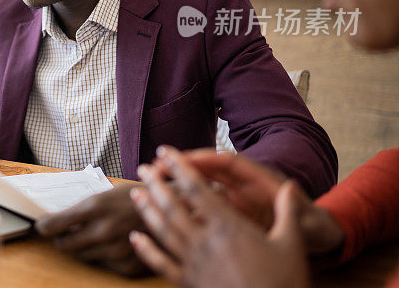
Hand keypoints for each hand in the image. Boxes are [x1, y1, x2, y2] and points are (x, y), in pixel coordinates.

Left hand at [35, 184, 147, 275]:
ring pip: (83, 256)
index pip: (54, 225)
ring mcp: (115, 251)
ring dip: (82, 247)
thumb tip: (59, 219)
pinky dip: (103, 256)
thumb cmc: (139, 197)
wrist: (174, 211)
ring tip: (92, 236)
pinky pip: (104, 265)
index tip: (42, 226)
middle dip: (61, 239)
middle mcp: (103, 230)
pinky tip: (113, 244)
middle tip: (63, 233)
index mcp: (95, 207)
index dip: (44, 226)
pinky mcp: (127, 266)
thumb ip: (84, 209)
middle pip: (65, 245)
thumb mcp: (108, 193)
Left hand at [130, 147, 310, 287]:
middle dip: (156, 184)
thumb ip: (288, 213)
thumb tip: (292, 187)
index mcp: (228, 227)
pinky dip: (146, 250)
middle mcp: (205, 241)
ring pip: (163, 230)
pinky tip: (135, 239)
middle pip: (172, 206)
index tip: (166, 152)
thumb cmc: (283, 283)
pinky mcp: (187, 283)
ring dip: (147, 210)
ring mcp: (193, 263)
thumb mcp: (291, 245)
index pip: (197, 189)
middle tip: (143, 168)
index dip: (179, 168)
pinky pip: (160, 264)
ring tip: (135, 193)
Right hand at [159, 148, 343, 254]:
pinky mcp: (232, 214)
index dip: (203, 159)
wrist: (317, 235)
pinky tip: (167, 211)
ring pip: (202, 187)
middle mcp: (243, 185)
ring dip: (179, 183)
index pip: (227, 163)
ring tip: (152, 183)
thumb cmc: (311, 224)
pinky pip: (205, 206)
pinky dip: (187, 206)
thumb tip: (291, 190)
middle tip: (156, 164)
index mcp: (259, 180)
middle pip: (208, 170)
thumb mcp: (305, 217)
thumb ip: (294, 205)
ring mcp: (236, 199)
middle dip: (182, 166)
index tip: (181, 158)